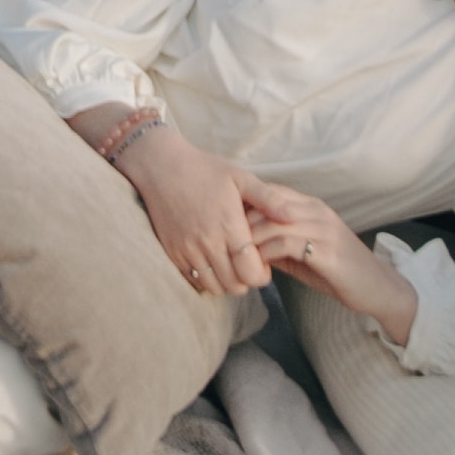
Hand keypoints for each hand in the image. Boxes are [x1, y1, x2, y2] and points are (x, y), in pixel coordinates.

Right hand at [114, 123, 270, 296]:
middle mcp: (208, 243)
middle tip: (248, 263)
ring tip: (230, 263)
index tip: (263, 261)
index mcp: (229, 226)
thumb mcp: (240, 177)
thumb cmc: (205, 170)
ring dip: (226, 282)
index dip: (262, 274)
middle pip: (235, 285)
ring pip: (214, 287)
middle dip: (247, 280)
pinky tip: (212, 261)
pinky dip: (206, 278)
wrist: (161, 167)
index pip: (251, 273)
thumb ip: (268, 199)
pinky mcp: (172, 253)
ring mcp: (187, 250)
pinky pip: (193, 280)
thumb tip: (293, 217)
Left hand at [237, 182, 415, 345]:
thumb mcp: (302, 254)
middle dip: (241, 221)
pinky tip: (256, 268)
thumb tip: (244, 244)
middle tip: (221, 241)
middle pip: (267, 202)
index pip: (270, 192)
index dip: (244, 205)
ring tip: (235, 257)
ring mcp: (324, 229)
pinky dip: (267, 254)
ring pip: (274, 222)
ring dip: (250, 240)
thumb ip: (277, 244)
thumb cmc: (337, 272)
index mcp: (311, 206)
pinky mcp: (328, 251)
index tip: (223, 224)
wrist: (377, 288)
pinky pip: (287, 244)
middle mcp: (317, 211)